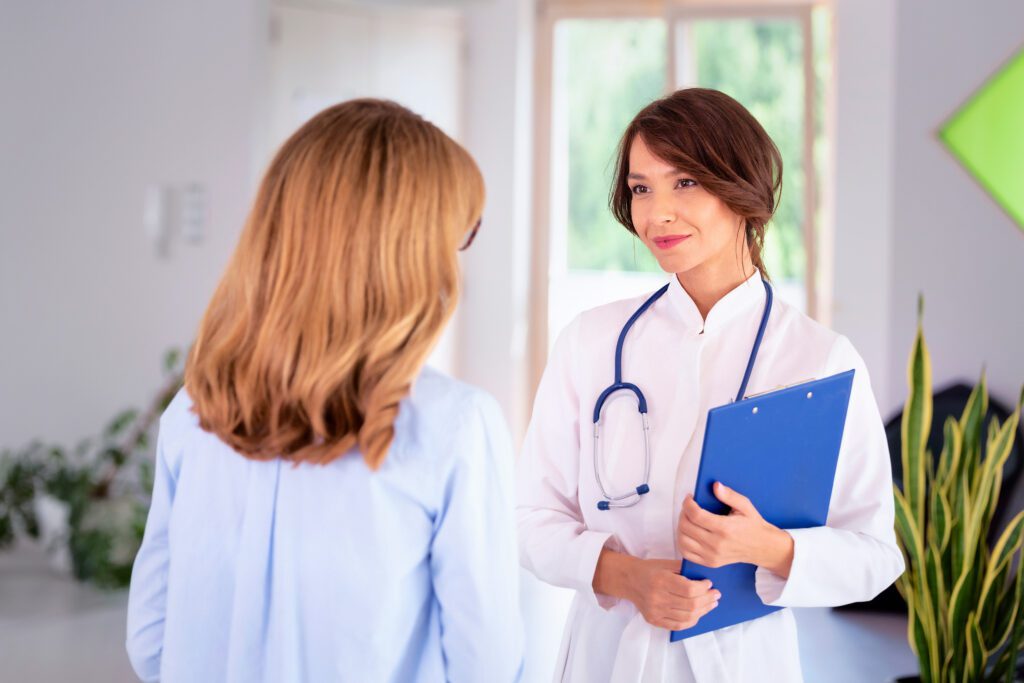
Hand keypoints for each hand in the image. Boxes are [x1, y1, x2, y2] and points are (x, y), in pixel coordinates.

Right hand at [625, 558, 720, 629]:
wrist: (629, 580)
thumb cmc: (650, 570)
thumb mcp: (666, 563)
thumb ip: (685, 570)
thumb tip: (705, 578)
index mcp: (660, 580)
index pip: (689, 589)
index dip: (703, 588)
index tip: (709, 584)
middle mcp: (657, 597)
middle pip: (690, 605)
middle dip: (707, 600)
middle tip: (716, 595)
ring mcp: (655, 611)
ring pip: (687, 617)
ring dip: (703, 611)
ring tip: (711, 604)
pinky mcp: (654, 620)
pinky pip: (678, 626)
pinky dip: (692, 621)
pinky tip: (698, 614)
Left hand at [676, 481, 793, 576]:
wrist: (762, 547)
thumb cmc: (753, 525)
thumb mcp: (746, 506)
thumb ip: (729, 495)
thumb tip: (715, 486)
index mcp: (725, 528)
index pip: (696, 515)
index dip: (688, 504)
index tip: (689, 498)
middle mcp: (717, 544)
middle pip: (686, 527)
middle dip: (683, 512)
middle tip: (688, 507)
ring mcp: (712, 555)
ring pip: (683, 540)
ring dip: (681, 527)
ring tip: (688, 519)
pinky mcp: (710, 562)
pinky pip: (686, 553)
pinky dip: (682, 542)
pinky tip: (688, 533)